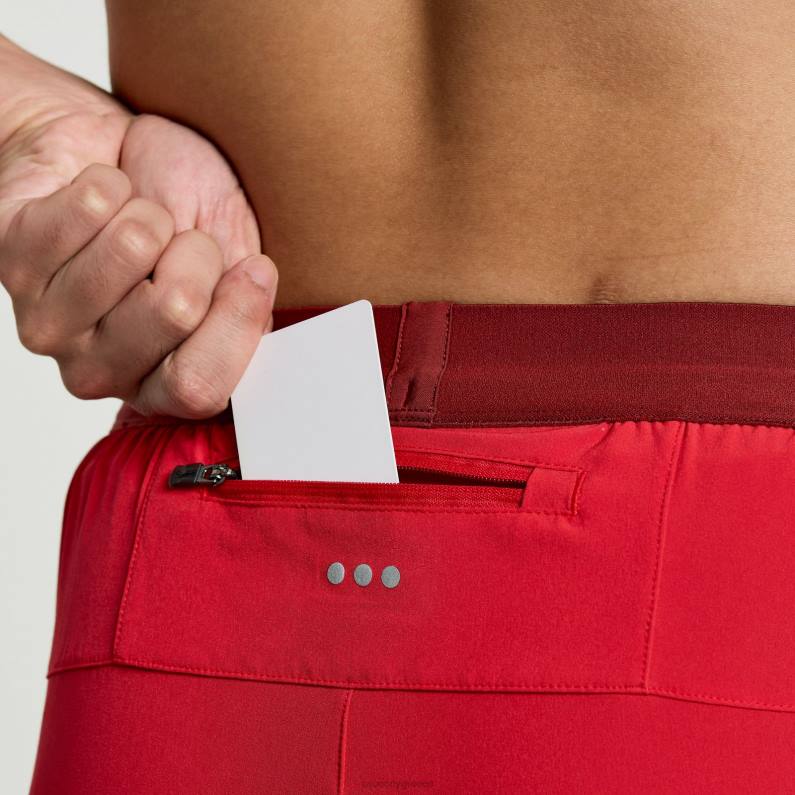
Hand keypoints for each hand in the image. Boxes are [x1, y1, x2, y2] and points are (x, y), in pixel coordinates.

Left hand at [0, 104, 277, 417]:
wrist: (118, 152)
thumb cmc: (183, 210)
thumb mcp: (237, 259)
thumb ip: (248, 298)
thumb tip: (253, 291)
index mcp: (162, 383)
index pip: (198, 387)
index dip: (236, 320)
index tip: (251, 268)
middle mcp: (100, 370)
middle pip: (174, 310)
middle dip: (195, 251)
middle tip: (177, 243)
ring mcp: (48, 323)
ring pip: (129, 250)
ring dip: (148, 215)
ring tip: (137, 219)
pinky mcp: (7, 260)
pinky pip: (87, 208)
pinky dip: (109, 184)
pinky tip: (100, 198)